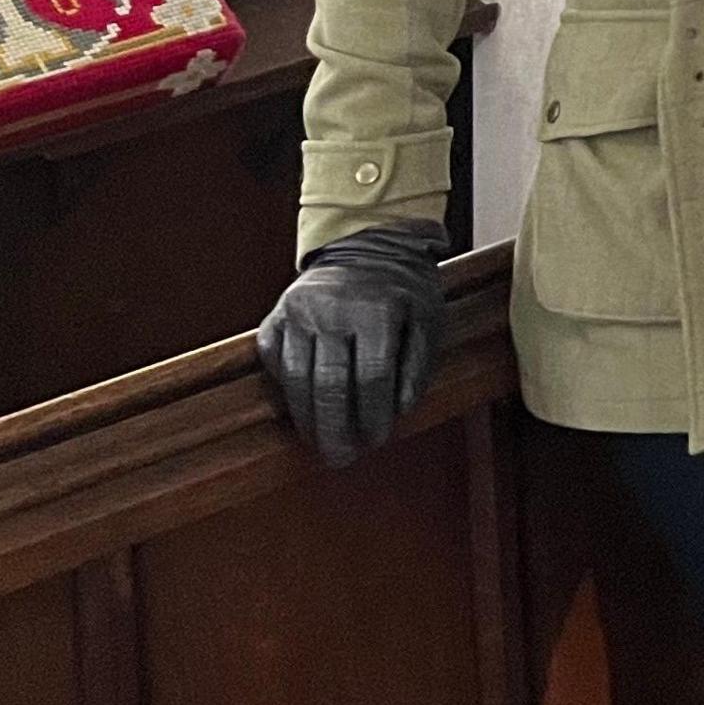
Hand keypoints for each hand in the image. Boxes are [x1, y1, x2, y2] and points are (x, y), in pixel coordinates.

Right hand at [258, 218, 455, 466]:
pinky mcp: (276, 316)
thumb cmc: (404, 289)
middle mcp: (332, 311)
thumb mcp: (429, 317)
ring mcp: (298, 312)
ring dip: (307, 419)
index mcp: (377, 311)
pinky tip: (300, 410)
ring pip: (296, 379)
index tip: (377, 440)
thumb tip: (399, 410)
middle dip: (335, 429)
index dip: (374, 415)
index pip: (372, 378)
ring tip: (320, 443)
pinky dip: (285, 390)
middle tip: (340, 459)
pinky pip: (274, 362)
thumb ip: (418, 364)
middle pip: (329, 385)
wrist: (366, 245)